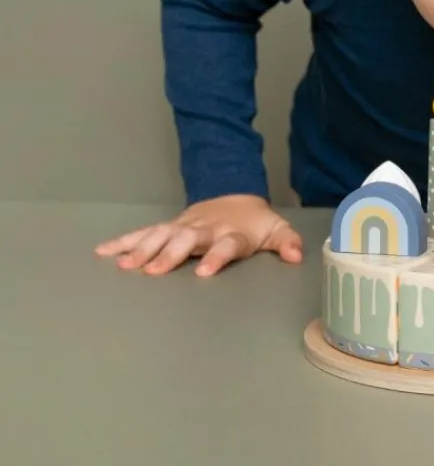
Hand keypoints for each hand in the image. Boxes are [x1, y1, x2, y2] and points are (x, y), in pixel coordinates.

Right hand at [94, 194, 302, 276]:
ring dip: (143, 249)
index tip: (204, 271)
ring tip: (124, 265)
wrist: (234, 194)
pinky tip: (104, 252)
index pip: (226, 245)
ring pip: (162, 235)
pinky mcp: (169, 226)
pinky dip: (125, 241)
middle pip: (187, 239)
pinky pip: (145, 233)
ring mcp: (185, 226)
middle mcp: (205, 229)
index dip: (216, 257)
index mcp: (232, 233)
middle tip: (154, 271)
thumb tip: (296, 255)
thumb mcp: (275, 229)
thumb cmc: (254, 222)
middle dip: (171, 254)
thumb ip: (287, 241)